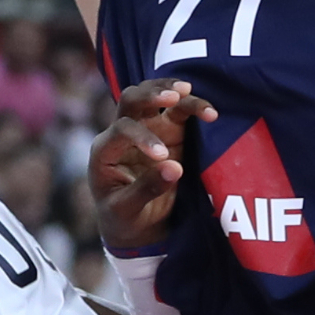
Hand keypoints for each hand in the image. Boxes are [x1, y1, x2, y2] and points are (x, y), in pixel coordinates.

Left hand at [89, 78, 216, 251]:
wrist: (136, 224)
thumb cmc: (124, 217)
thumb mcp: (127, 210)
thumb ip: (147, 188)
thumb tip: (175, 167)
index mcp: (105, 150)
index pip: (122, 128)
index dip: (143, 137)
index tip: (164, 156)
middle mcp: (124, 132)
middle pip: (132, 99)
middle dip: (151, 94)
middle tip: (173, 96)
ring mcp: (148, 129)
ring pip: (155, 97)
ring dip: (172, 91)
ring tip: (189, 92)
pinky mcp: (169, 132)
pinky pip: (179, 110)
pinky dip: (191, 105)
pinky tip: (208, 110)